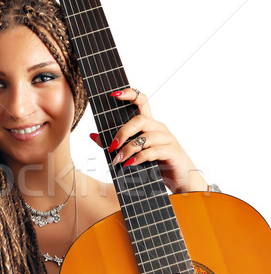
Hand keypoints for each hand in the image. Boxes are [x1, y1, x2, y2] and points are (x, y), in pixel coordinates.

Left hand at [90, 88, 207, 193]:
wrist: (180, 179)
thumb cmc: (156, 164)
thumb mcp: (135, 153)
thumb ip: (116, 143)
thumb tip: (92, 135)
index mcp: (150, 124)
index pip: (142, 100)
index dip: (129, 94)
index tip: (114, 94)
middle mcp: (159, 128)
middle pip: (140, 120)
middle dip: (123, 132)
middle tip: (112, 147)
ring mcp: (167, 139)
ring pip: (145, 137)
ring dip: (128, 149)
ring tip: (118, 160)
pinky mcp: (172, 152)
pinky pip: (153, 151)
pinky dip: (139, 158)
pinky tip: (130, 164)